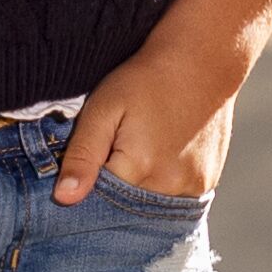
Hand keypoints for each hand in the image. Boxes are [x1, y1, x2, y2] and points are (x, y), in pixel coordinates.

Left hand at [50, 18, 255, 205]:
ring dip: (137, 193)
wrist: (201, 61)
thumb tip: (64, 198)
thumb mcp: (104, 108)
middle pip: (127, 210)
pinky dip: (161, 187)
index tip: (87, 166)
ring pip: (151, 208)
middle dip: (113, 194)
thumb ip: (83, 154)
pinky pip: (175, 200)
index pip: (99, 203)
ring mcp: (193, 187)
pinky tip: (159, 159)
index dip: (87, 187)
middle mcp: (170, 186)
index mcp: (139, 168)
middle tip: (115, 151)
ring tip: (139, 152)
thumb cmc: (145, 80)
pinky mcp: (206, 183)